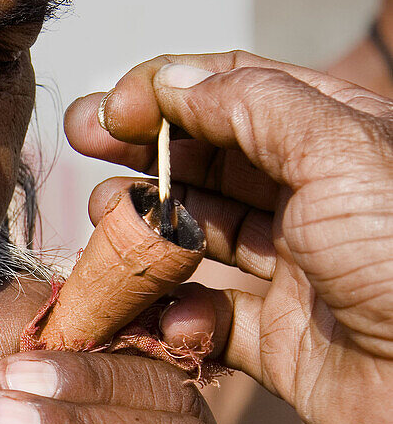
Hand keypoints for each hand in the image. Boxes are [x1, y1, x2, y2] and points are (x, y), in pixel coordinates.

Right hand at [64, 51, 392, 423]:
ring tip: (105, 225)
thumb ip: (250, 106)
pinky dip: (174, 317)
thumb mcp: (341, 152)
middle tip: (81, 144)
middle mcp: (316, 200)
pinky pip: (208, 321)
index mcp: (340, 138)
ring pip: (197, 238)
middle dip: (141, 150)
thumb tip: (171, 80)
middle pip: (208, 161)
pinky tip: (164, 314)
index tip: (112, 107)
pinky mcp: (282, 344)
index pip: (238, 92)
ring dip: (144, 229)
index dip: (168, 90)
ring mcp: (297, 272)